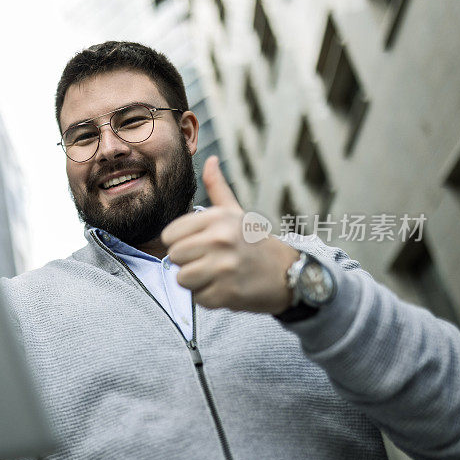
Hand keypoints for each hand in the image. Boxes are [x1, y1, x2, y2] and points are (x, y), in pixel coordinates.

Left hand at [161, 156, 298, 313]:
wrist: (289, 274)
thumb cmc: (254, 242)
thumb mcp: (236, 213)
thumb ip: (217, 188)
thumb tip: (209, 160)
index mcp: (217, 218)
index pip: (169, 235)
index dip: (179, 243)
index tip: (198, 245)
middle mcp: (220, 239)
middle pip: (174, 257)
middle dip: (188, 262)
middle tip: (210, 261)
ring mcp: (224, 267)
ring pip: (182, 279)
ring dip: (196, 282)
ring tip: (217, 275)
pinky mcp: (227, 292)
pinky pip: (198, 298)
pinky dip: (209, 297)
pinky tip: (226, 287)